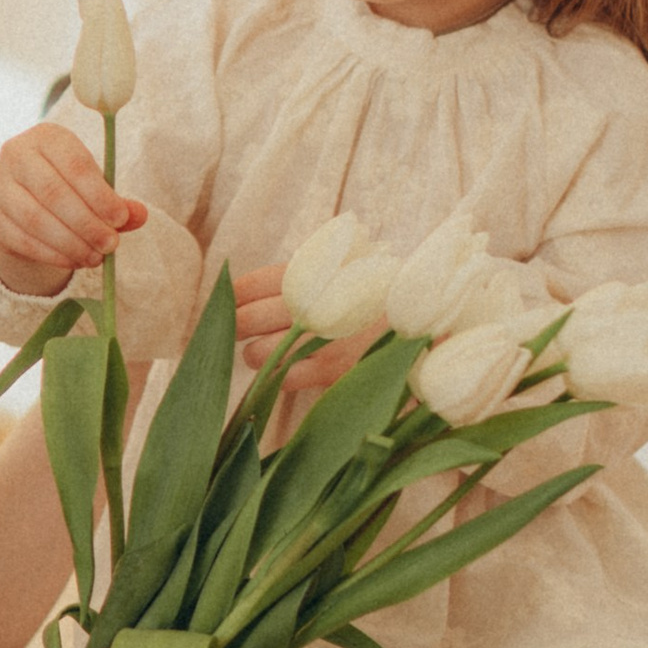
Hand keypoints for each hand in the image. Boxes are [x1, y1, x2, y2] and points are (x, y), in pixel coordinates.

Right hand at [0, 124, 146, 298]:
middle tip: (110, 244)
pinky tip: (74, 260)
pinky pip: (22, 240)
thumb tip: (139, 215)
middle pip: (52, 192)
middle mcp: (16, 154)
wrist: (25, 198)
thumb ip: (116, 201)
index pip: (74, 165)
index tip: (121, 218)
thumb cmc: (68, 187)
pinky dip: (52, 254)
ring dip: (70, 243)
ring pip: (35, 219)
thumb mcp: (93, 187)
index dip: (99, 194)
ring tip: (96, 257)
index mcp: (47, 137)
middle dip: (86, 223)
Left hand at [234, 264, 361, 400]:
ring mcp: (321, 339)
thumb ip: (296, 279)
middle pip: (246, 320)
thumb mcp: (334, 271)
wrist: (419, 318)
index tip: (228, 305)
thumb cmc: (366, 293)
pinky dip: (279, 375)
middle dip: (236, 327)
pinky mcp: (332, 369)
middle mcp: (312, 305)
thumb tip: (240, 293)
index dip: (231, 298)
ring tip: (266, 350)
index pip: (249, 285)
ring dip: (256, 354)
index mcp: (309, 276)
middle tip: (239, 330)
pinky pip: (284, 377)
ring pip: (259, 353)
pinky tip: (290, 368)